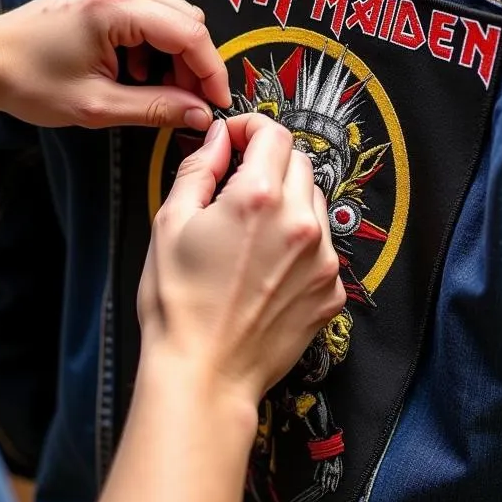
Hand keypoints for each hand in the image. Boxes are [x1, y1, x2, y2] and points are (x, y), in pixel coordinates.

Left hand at [0, 0, 230, 129]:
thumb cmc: (30, 82)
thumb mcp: (98, 106)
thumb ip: (157, 109)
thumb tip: (202, 114)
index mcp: (115, 6)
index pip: (189, 34)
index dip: (211, 71)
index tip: (219, 102)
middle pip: (188, 20)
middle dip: (194, 64)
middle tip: (187, 103)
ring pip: (173, 15)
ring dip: (175, 55)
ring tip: (153, 89)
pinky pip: (152, 11)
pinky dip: (155, 43)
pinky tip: (134, 70)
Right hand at [137, 114, 346, 417]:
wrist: (205, 374)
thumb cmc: (179, 305)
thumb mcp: (169, 224)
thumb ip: (199, 169)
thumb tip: (219, 139)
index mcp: (258, 198)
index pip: (275, 134)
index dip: (252, 127)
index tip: (238, 137)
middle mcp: (301, 223)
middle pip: (299, 164)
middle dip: (270, 163)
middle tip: (239, 186)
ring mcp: (323, 259)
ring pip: (315, 204)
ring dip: (289, 203)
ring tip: (252, 234)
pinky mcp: (332, 290)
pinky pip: (324, 248)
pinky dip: (301, 245)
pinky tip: (268, 268)